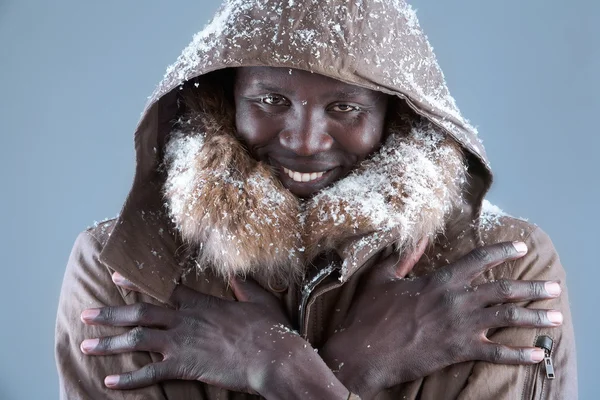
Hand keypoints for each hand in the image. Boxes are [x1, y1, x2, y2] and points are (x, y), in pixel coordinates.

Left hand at [80, 274, 344, 396]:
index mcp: (200, 302)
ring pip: (137, 340)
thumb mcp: (258, 298)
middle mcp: (185, 320)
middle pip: (139, 314)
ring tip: (86, 346)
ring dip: (109, 343)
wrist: (272, 356)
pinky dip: (128, 379)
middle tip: (86, 314)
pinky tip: (109, 381)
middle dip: (110, 314)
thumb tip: (234, 273)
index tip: (116, 277)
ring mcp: (181, 343)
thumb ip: (242, 285)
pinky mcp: (184, 366)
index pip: (162, 288)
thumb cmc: (269, 328)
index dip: (136, 282)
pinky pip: (149, 374)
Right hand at [320, 241, 562, 397]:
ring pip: (507, 317)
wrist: (365, 351)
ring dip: (534, 317)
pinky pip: (496, 352)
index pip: (478, 260)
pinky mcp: (459, 350)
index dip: (501, 251)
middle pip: (503, 290)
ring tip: (556, 317)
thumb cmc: (371, 314)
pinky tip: (536, 353)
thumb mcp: (382, 278)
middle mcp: (456, 300)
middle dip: (532, 288)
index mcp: (439, 280)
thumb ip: (403, 258)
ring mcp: (460, 326)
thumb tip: (419, 238)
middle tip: (553, 287)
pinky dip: (519, 354)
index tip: (519, 248)